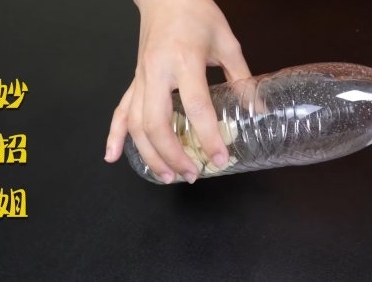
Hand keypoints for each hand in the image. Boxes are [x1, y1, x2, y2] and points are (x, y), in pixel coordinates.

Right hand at [104, 0, 250, 183]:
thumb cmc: (198, 15)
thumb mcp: (228, 44)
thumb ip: (242, 79)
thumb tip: (258, 110)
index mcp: (185, 61)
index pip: (197, 107)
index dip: (209, 137)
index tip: (219, 158)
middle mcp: (158, 72)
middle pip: (158, 124)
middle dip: (174, 155)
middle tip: (192, 174)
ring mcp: (141, 77)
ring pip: (137, 124)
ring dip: (150, 154)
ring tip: (166, 176)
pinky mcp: (134, 79)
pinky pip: (120, 110)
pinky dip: (114, 135)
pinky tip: (113, 156)